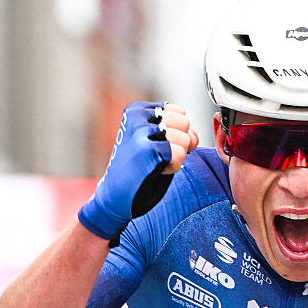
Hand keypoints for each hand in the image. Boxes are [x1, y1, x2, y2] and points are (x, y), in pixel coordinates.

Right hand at [78, 102, 198, 239]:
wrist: (114, 198)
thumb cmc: (139, 171)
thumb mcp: (159, 141)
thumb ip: (179, 131)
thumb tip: (193, 136)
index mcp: (137, 110)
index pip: (180, 113)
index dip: (177, 134)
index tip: (155, 147)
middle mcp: (136, 116)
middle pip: (185, 123)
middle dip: (179, 143)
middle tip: (155, 157)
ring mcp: (140, 131)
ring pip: (184, 138)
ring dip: (175, 157)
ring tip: (153, 164)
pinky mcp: (147, 149)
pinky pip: (180, 154)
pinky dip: (173, 167)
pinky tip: (154, 171)